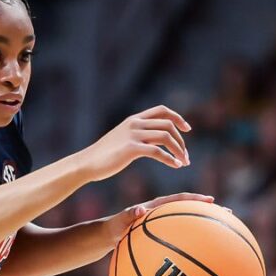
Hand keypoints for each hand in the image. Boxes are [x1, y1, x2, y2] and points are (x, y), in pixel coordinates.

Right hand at [76, 105, 190, 181]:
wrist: (88, 163)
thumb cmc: (105, 155)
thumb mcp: (124, 138)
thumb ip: (140, 135)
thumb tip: (156, 140)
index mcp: (134, 119)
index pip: (162, 110)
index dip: (178, 117)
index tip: (187, 129)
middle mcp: (134, 124)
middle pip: (168, 124)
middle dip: (181, 140)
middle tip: (186, 155)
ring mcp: (132, 135)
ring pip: (165, 136)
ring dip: (179, 150)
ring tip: (184, 162)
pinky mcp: (131, 149)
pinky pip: (157, 152)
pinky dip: (170, 159)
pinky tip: (175, 165)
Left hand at [103, 193, 221, 246]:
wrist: (108, 237)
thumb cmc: (113, 228)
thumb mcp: (119, 220)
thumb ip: (128, 214)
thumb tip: (139, 209)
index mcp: (155, 206)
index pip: (178, 199)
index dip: (194, 199)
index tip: (211, 201)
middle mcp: (163, 214)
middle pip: (190, 211)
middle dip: (209, 212)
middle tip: (229, 215)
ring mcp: (164, 226)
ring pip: (189, 225)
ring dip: (205, 227)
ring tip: (226, 233)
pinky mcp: (162, 237)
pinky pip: (181, 239)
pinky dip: (193, 244)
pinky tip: (204, 257)